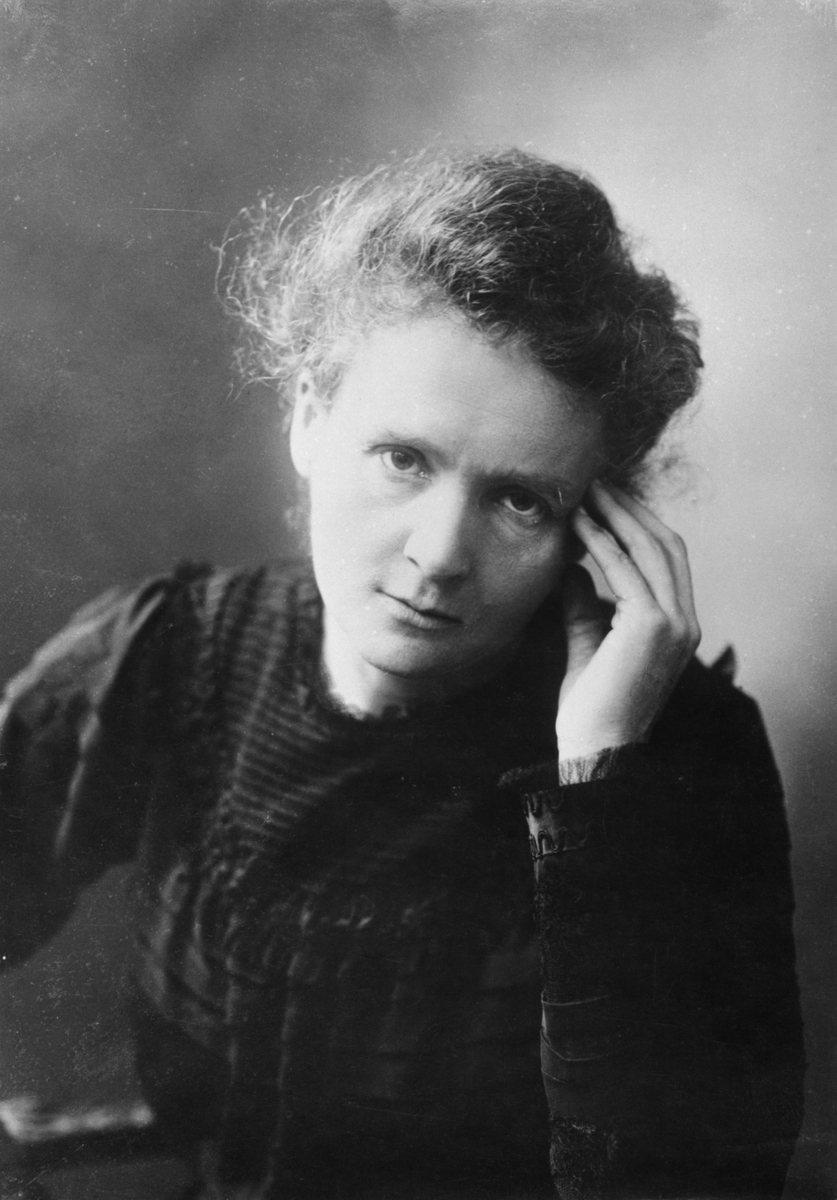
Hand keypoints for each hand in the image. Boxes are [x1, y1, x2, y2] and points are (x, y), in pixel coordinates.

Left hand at [555, 480, 700, 759]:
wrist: (594, 748)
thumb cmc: (589, 706)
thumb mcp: (588, 643)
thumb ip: (586, 605)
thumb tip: (572, 567)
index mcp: (679, 626)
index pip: (667, 559)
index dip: (639, 524)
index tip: (605, 500)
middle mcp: (685, 622)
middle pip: (665, 545)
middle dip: (630, 509)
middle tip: (595, 483)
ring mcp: (674, 624)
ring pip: (650, 550)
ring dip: (616, 515)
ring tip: (585, 492)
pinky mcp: (652, 626)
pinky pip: (625, 570)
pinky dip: (602, 541)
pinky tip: (578, 524)